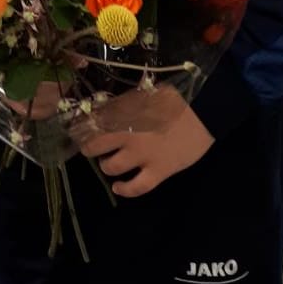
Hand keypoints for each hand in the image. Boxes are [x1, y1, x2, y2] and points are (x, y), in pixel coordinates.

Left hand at [81, 87, 212, 197]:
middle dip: (90, 148)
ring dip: (107, 166)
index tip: (79, 130)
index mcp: (122, 113)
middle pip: (95, 146)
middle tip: (93, 148)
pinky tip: (118, 188)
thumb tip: (105, 111)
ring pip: (112, 167)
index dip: (81, 128)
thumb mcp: (143, 93)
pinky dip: (125, 190)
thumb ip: (123, 105)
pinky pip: (137, 187)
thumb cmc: (175, 96)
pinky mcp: (159, 171)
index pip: (91, 123)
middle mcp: (126, 135)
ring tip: (108, 164)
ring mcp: (142, 155)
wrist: (203, 109)